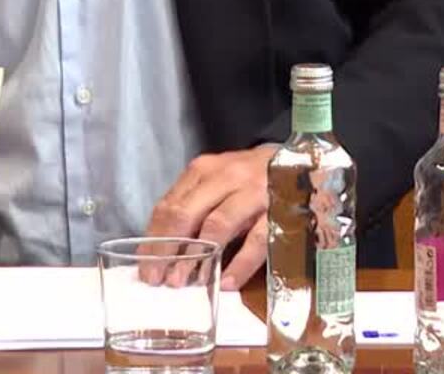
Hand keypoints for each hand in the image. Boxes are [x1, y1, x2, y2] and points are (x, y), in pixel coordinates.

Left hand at [145, 145, 275, 290]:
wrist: (297, 161)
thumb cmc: (248, 177)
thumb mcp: (216, 182)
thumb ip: (192, 206)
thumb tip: (162, 247)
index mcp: (204, 170)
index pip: (169, 205)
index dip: (154, 239)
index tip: (145, 267)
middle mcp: (226, 178)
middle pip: (187, 214)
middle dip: (169, 250)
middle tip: (159, 279)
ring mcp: (253, 194)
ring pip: (217, 225)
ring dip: (197, 257)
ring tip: (184, 282)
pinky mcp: (279, 212)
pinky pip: (256, 241)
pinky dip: (239, 264)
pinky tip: (225, 281)